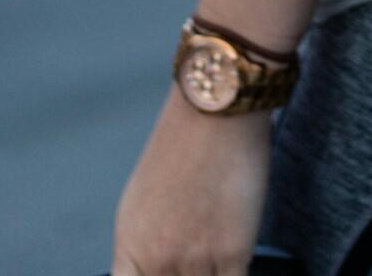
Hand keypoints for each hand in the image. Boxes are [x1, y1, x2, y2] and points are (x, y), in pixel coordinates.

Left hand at [113, 89, 271, 275]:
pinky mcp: (231, 253)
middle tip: (201, 260)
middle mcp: (156, 258)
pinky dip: (238, 273)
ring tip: (220, 250)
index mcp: (130, 245)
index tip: (169, 271)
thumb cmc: (182, 146)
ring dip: (214, 273)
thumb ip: (148, 244)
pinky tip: (241, 258)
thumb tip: (155, 268)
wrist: (214, 111)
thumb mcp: (145, 199)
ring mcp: (193, 259)